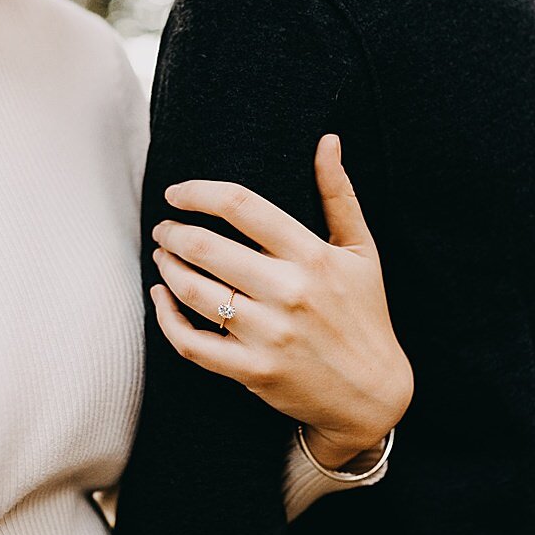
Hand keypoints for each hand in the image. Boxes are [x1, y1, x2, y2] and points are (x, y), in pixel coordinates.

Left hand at [149, 134, 412, 468]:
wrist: (374, 394)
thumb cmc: (365, 315)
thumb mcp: (361, 251)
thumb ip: (338, 193)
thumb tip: (327, 140)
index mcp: (312, 255)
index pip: (241, 206)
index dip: (198, 192)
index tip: (176, 192)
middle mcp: (289, 292)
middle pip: (207, 247)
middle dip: (174, 231)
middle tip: (164, 227)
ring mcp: (268, 334)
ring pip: (193, 291)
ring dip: (166, 268)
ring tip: (163, 255)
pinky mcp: (252, 371)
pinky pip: (191, 342)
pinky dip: (166, 318)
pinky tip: (160, 298)